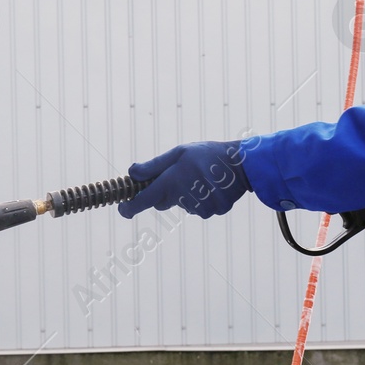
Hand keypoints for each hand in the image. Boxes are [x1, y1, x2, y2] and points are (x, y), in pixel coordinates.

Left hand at [118, 141, 249, 218]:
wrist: (242, 163)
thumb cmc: (207, 154)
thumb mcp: (179, 153)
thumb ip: (154, 166)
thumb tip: (132, 174)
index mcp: (171, 182)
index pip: (144, 201)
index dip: (130, 207)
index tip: (123, 210)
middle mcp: (183, 198)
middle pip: (164, 202)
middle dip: (167, 192)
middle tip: (181, 174)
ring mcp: (199, 207)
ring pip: (183, 204)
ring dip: (187, 194)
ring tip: (202, 177)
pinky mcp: (213, 211)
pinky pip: (200, 208)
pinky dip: (203, 199)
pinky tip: (212, 186)